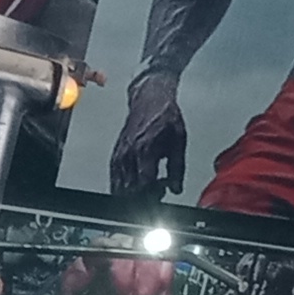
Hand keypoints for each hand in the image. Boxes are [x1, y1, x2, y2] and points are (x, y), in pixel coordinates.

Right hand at [110, 69, 184, 196]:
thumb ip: (178, 168)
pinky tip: (136, 181)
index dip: (153, 194)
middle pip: (128, 189)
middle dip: (144, 196)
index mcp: (144, 149)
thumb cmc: (165, 114)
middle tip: (157, 190)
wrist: (150, 98)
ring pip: (118, 186)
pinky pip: (114, 176)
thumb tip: (176, 188)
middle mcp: (128, 153)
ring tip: (149, 184)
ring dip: (133, 191)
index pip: (143, 184)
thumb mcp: (179, 141)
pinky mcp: (115, 153)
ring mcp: (119, 154)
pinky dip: (124, 184)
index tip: (162, 192)